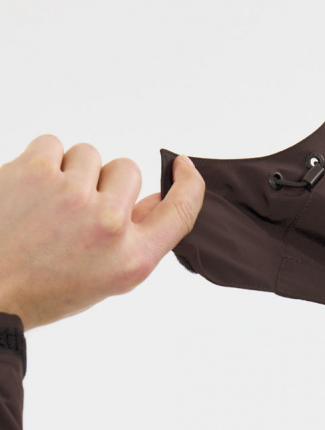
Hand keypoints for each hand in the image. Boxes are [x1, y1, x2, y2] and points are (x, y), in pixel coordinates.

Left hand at [0, 134, 204, 330]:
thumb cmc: (43, 287)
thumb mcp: (104, 277)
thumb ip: (135, 238)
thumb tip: (153, 198)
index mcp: (132, 260)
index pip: (179, 212)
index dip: (188, 185)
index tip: (182, 167)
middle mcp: (109, 226)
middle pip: (127, 169)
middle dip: (106, 181)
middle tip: (76, 210)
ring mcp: (74, 194)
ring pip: (88, 154)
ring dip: (71, 170)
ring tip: (48, 203)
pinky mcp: (38, 170)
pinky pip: (53, 143)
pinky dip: (43, 160)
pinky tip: (30, 189)